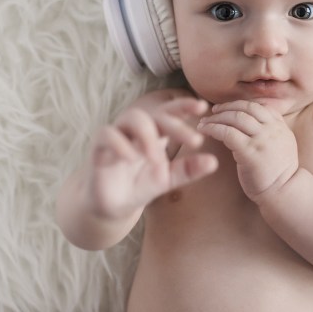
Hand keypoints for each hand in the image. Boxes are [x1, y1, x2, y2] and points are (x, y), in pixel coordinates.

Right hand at [87, 97, 217, 218]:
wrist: (112, 206)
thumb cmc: (140, 185)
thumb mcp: (168, 179)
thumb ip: (188, 170)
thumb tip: (214, 162)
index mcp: (154, 133)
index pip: (169, 112)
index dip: (184, 106)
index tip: (202, 107)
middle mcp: (136, 130)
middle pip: (155, 114)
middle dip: (176, 125)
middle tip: (195, 142)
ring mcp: (117, 136)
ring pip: (131, 118)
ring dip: (148, 135)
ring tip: (158, 157)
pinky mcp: (98, 147)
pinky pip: (107, 134)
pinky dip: (120, 144)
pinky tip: (132, 158)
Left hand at [197, 100, 298, 201]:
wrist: (284, 193)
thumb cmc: (278, 173)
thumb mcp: (282, 145)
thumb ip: (271, 131)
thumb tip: (252, 121)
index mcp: (280, 127)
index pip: (258, 106)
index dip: (240, 104)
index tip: (226, 108)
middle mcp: (272, 130)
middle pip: (246, 108)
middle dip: (227, 107)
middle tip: (213, 111)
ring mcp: (262, 140)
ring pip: (236, 118)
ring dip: (217, 117)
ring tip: (203, 122)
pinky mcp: (250, 153)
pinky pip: (228, 133)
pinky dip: (213, 128)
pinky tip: (205, 130)